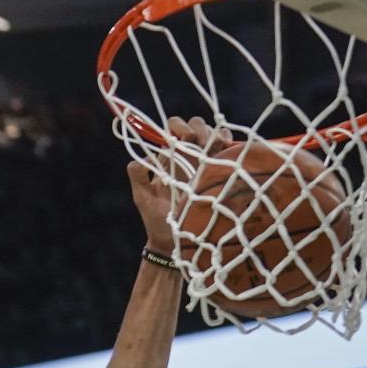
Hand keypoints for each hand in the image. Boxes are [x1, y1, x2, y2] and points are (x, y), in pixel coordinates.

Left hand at [127, 116, 234, 254]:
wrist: (174, 241)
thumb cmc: (156, 221)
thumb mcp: (142, 198)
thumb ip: (138, 175)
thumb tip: (146, 157)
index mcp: (168, 158)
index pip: (174, 128)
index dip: (179, 127)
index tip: (182, 140)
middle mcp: (186, 157)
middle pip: (196, 126)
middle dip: (199, 130)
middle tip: (200, 145)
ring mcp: (204, 164)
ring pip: (213, 134)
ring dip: (214, 136)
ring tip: (213, 150)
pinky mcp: (219, 173)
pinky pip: (227, 149)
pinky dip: (229, 143)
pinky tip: (227, 151)